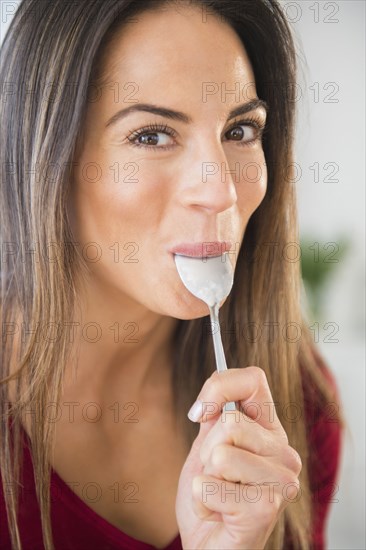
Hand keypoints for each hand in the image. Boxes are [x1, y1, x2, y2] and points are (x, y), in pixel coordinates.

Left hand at [175, 367, 301, 549]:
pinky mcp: (267, 507)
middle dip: (207, 451)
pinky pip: (211, 485)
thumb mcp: (207, 448)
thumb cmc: (211, 498)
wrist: (210, 545)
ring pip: (221, 453)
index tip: (199, 412)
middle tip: (215, 476)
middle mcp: (284, 452)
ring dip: (205, 477)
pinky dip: (202, 500)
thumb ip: (214, 418)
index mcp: (269, 431)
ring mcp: (282, 480)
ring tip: (219, 495)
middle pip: (230, 422)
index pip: (253, 380)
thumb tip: (210, 397)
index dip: (219, 387)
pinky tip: (218, 512)